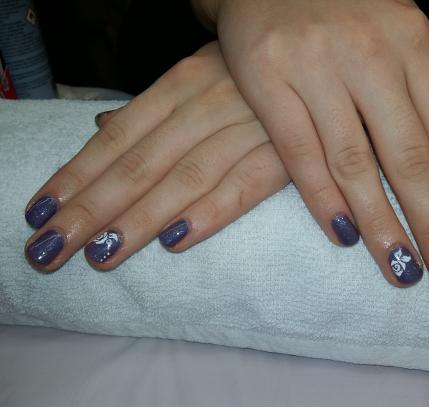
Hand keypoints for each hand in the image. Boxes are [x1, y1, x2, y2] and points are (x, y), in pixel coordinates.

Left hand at [24, 42, 288, 270]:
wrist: (321, 64)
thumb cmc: (252, 75)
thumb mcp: (199, 76)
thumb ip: (152, 110)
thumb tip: (101, 127)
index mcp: (181, 82)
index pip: (117, 136)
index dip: (77, 175)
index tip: (41, 213)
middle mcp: (208, 101)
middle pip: (140, 163)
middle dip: (92, 209)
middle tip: (51, 249)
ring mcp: (249, 126)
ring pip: (185, 177)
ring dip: (140, 219)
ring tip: (101, 255)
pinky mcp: (288, 153)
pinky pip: (246, 185)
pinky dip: (211, 212)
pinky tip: (175, 240)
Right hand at [192, 0, 428, 296]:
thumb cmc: (341, 12)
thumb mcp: (396, 33)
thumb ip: (425, 87)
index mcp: (410, 43)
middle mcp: (368, 56)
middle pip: (409, 155)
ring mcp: (315, 69)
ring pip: (355, 162)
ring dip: (382, 224)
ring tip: (404, 271)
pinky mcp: (267, 83)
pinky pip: (299, 152)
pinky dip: (322, 197)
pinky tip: (344, 235)